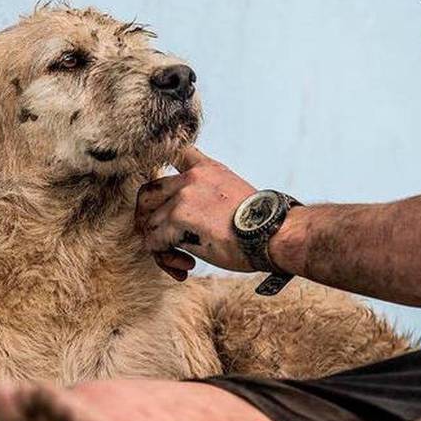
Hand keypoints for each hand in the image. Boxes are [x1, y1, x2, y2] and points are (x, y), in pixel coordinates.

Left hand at [135, 147, 256, 279]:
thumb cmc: (258, 226)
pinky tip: (186, 266)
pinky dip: (164, 257)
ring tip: (181, 261)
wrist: (273, 233)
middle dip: (149, 221)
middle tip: (163, 242)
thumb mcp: (233, 196)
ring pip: (149, 223)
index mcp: (207, 169)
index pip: (173, 153)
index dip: (162, 173)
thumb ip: (206, 196)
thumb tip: (183, 218)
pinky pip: (154, 241)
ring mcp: (183, 195)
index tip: (159, 199)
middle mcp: (192, 177)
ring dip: (161, 247)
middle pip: (147, 194)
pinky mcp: (178, 216)